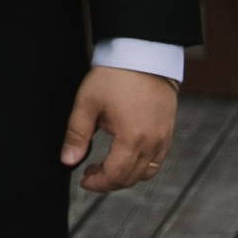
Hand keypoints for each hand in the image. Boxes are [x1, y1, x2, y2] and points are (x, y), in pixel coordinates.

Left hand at [61, 65, 176, 192]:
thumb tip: (68, 161)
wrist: (144, 54)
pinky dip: (142, 165)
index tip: (84, 179)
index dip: (98, 183)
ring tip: (108, 165)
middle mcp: (153, 142)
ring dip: (127, 176)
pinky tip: (127, 154)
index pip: (115, 176)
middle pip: (131, 178)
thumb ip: (76, 135)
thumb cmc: (115, 76)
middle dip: (109, 182)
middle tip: (92, 172)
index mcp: (132, 138)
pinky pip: (158, 160)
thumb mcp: (87, 103)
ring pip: (147, 173)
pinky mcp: (169, 131)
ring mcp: (164, 137)